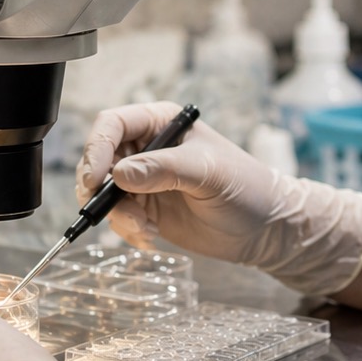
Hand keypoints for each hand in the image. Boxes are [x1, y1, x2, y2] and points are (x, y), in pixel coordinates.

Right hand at [77, 101, 361, 295]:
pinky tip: (151, 237)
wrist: (265, 229)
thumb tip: (119, 174)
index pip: (113, 125)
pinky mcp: (145, 209)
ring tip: (145, 229)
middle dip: (98, 186)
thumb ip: (164, 169)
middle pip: (100, 158)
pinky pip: (118, 216)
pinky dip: (126, 229)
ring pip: (104, 192)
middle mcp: (146, 148)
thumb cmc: (245, 187)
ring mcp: (143, 180)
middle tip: (105, 208)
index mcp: (160, 123)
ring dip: (116, 214)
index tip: (96, 177)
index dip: (97, 148)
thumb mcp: (207, 172)